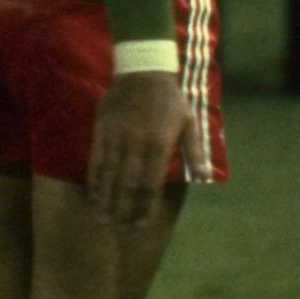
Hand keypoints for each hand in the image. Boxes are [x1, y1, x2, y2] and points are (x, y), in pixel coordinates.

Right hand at [88, 69, 190, 227]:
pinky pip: (96, 160)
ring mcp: (116, 138)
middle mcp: (136, 144)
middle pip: (127, 185)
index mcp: (159, 144)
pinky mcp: (102, 131)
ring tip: (107, 219)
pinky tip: (95, 195)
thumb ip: (195, 151)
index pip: (149, 184)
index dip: (144, 207)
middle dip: (124, 210)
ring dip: (107, 200)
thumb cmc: (170, 99)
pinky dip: (95, 180)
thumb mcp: (190, 121)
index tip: (142, 223)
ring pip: (109, 176)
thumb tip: (204, 176)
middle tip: (123, 228)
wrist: (143, 70)